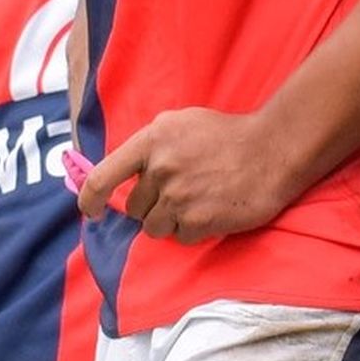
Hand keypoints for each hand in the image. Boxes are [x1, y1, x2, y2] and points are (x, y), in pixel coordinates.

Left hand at [76, 108, 298, 242]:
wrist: (270, 151)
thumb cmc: (225, 135)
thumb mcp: (180, 123)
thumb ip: (151, 145)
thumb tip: (127, 171)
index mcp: (151, 141)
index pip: (103, 177)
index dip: (89, 198)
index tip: (89, 211)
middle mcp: (160, 169)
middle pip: (134, 207)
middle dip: (150, 205)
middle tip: (178, 191)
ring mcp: (178, 197)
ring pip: (154, 227)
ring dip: (170, 221)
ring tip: (195, 201)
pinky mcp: (197, 221)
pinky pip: (180, 237)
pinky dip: (193, 230)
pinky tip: (211, 210)